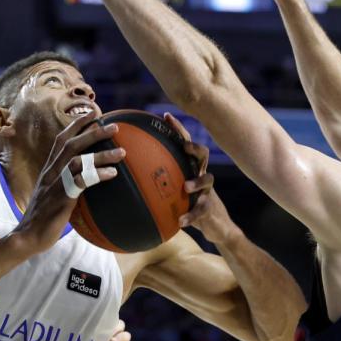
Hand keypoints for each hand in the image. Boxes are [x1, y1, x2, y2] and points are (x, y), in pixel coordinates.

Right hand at [14, 110, 124, 251]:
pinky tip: (112, 173)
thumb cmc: (44, 219)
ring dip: (101, 154)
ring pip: (77, 160)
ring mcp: (54, 184)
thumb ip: (68, 184)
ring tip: (122, 151)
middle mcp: (51, 172)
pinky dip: (97, 174)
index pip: (61, 139)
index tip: (93, 113)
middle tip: (114, 126)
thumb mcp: (54, 195)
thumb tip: (88, 181)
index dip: (76, 124)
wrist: (27, 237)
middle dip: (92, 132)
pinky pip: (80, 182)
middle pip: (71, 144)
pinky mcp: (60, 198)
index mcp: (49, 169)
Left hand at [161, 114, 238, 244]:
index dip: (178, 129)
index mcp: (189, 166)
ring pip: (208, 179)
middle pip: (203, 154)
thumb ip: (155, 180)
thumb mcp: (172, 190)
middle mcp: (200, 174)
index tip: (165, 116)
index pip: (185, 143)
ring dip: (197, 182)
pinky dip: (191, 215)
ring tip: (186, 187)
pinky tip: (181, 221)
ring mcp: (207, 190)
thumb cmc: (187, 203)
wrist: (215, 224)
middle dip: (195, 147)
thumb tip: (125, 173)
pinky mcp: (209, 207)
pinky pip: (201, 210)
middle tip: (186, 147)